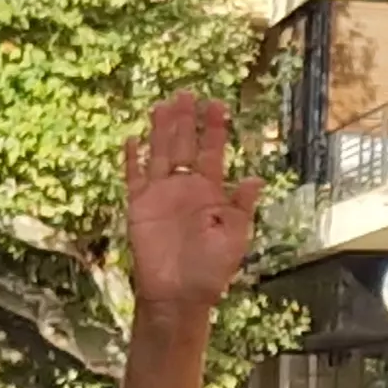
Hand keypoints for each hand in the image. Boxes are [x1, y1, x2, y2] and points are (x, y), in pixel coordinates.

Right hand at [120, 92, 262, 310]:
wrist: (178, 295)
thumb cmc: (211, 270)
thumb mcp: (235, 239)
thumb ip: (241, 208)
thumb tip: (255, 178)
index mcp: (210, 193)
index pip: (212, 152)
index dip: (214, 129)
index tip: (218, 104)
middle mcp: (185, 187)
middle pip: (184, 145)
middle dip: (186, 120)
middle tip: (187, 93)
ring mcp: (161, 194)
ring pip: (160, 153)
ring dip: (161, 130)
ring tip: (163, 104)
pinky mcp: (139, 206)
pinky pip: (134, 177)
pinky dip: (133, 159)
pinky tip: (133, 139)